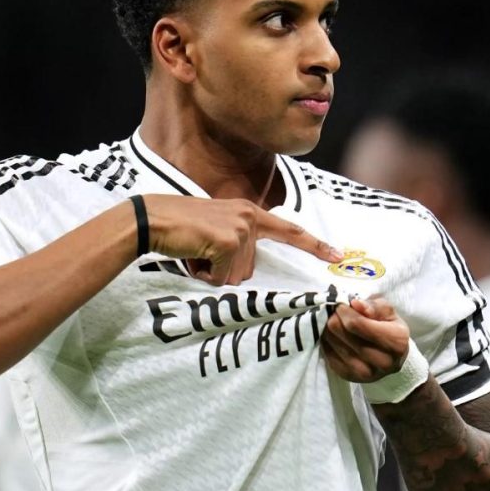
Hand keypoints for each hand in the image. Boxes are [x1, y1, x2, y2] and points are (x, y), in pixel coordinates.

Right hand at [142, 195, 342, 285]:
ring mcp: (240, 229)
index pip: (288, 229)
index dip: (314, 245)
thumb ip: (237, 240)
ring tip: (195, 252)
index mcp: (249, 212)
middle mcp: (249, 217)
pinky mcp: (228, 242)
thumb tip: (244, 272)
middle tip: (201, 251)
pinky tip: (192, 256)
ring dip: (213, 273)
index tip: (337, 255)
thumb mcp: (215, 228)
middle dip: (224, 270)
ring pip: (236, 276)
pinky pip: (221, 278)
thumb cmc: (179, 228)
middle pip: (250, 268)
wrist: (152, 219)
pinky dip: (204, 274)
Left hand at [321, 296, 410, 381]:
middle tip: (337, 314)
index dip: (344, 311)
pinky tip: (334, 336)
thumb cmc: (389, 328)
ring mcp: (366, 373)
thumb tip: (355, 304)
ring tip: (336, 324)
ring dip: (329, 329)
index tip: (341, 305)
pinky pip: (328, 355)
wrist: (391, 357)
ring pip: (332, 342)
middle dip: (335, 318)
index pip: (356, 323)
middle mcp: (382, 361)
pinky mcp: (350, 377)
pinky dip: (327, 342)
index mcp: (396, 341)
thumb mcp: (387, 311)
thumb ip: (373, 306)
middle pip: (340, 331)